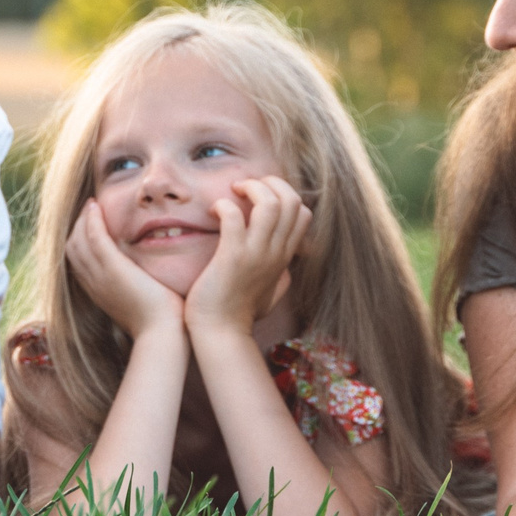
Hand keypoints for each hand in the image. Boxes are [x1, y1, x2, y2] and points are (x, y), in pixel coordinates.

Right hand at [67, 202, 185, 339]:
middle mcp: (94, 284)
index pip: (78, 262)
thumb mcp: (143, 301)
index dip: (80, 241)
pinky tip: (95, 207)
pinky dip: (91, 220)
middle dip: (77, 227)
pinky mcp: (113, 268)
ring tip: (91, 205)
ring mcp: (101, 276)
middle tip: (89, 210)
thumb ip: (138, 287)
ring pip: (78, 241)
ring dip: (82, 220)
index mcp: (100, 293)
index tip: (91, 225)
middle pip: (72, 249)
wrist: (164, 333)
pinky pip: (94, 238)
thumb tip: (147, 278)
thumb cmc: (162, 321)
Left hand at [184, 177, 310, 332]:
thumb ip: (281, 279)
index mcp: (284, 257)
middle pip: (291, 200)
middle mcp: (276, 252)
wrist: (221, 332)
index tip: (259, 198)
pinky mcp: (232, 257)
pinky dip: (223, 205)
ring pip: (270, 203)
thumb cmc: (241, 314)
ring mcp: (256, 254)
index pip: (302, 212)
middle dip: (269, 183)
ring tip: (233, 192)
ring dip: (251, 188)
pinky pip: (234, 216)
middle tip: (245, 188)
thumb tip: (287, 271)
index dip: (284, 195)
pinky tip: (212, 211)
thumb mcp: (272, 294)